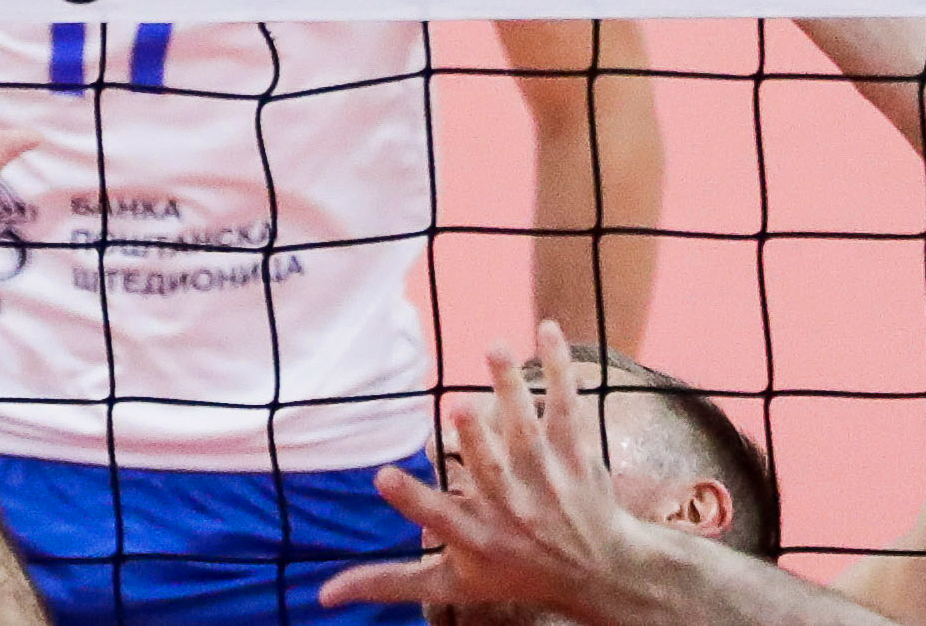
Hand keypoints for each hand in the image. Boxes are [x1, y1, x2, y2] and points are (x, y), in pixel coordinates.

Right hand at [323, 320, 663, 612]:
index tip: (382, 477)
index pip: (439, 519)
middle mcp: (511, 509)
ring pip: (529, 430)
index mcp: (476, 537)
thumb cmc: (515, 573)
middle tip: (458, 408)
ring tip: (494, 348)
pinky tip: (548, 330)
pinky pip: (568, 408)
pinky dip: (560, 370)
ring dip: (512, 388)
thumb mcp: (452, 584)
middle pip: (492, 471)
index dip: (412, 500)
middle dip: (476, 440)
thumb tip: (322, 595)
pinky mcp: (575, 454)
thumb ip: (390, 581)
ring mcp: (547, 479)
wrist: (603, 572)